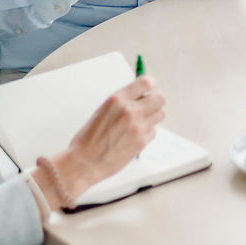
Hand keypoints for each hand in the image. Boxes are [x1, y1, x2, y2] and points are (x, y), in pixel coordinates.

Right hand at [51, 78, 164, 198]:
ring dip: (153, 116)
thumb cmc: (88, 139)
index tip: (150, 87)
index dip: (150, 84)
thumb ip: (121, 102)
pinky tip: (134, 136)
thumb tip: (138, 96)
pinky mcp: (142, 141)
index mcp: (117, 100)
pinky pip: (154, 131)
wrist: (84, 162)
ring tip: (140, 122)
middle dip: (154, 101)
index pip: (146, 82)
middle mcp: (130, 111)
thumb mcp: (102, 111)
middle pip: (160, 98)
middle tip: (147, 106)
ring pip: (160, 114)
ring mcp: (138, 127)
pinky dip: (147, 132)